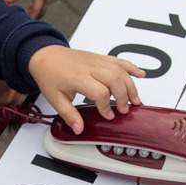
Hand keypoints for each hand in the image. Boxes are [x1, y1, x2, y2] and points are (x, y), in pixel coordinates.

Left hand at [2, 0, 48, 19]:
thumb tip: (5, 1)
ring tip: (26, 13)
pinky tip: (30, 5)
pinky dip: (37, 6)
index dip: (30, 17)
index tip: (23, 21)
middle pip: (42, 12)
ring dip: (35, 11)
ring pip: (42, 7)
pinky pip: (42, 2)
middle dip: (34, 17)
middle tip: (25, 20)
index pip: (37, 12)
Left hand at [29, 45, 143, 132]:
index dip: (106, 106)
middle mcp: (90, 67)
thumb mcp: (55, 99)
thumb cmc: (50, 75)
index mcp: (78, 77)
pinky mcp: (100, 57)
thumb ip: (69, 114)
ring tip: (135, 100)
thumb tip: (79, 128)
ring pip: (120, 70)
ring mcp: (96, 60)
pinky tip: (140, 74)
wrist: (45, 56)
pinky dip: (131, 67)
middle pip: (115, 79)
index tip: (107, 115)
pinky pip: (119, 60)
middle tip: (124, 110)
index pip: (100, 92)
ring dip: (131, 85)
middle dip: (123, 97)